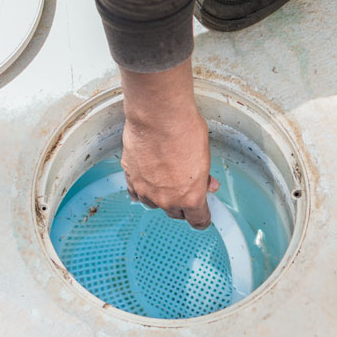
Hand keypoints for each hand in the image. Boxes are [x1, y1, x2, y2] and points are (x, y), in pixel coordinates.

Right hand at [119, 59, 219, 227]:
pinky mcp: (130, 178)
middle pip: (176, 213)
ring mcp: (146, 190)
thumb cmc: (185, 131)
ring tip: (166, 178)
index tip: (203, 216)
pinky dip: (143, 189)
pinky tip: (148, 179)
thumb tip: (206, 183)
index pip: (198, 221)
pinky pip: (136, 192)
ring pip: (154, 204)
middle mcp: (167, 200)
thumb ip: (203, 176)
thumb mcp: (204, 156)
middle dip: (182, 204)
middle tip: (187, 186)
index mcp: (190, 197)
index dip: (203, 218)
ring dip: (161, 196)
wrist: (158, 115)